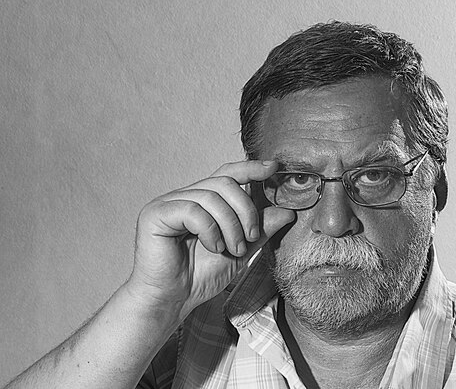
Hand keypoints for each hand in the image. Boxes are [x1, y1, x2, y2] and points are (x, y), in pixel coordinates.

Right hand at [125, 160, 294, 321]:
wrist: (173, 301)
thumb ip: (260, 229)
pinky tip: (213, 247)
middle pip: (225, 182)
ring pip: (211, 197)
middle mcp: (185, 196)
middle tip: (250, 237)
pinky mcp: (155, 214)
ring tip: (233, 249)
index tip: (273, 168)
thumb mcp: (241, 250)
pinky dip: (210, 230)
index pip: (228, 173)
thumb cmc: (200, 276)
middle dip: (246, 210)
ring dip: (231, 226)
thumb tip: (287, 212)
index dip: (251, 168)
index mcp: (203, 200)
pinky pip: (192, 210)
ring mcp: (168, 203)